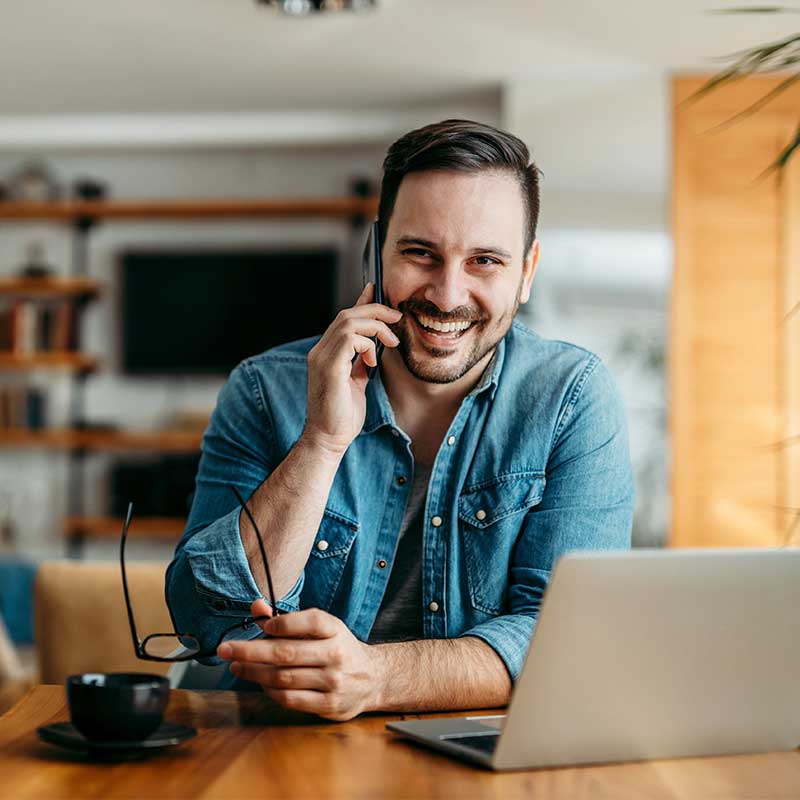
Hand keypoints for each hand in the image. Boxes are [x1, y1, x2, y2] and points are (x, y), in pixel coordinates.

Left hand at [217, 600, 381, 720]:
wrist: (373, 678)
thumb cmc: (338, 648)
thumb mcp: (321, 628)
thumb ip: (288, 619)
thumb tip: (257, 607)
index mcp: (335, 629)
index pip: (310, 621)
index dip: (282, 622)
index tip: (262, 623)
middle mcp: (336, 654)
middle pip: (286, 653)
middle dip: (250, 651)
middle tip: (226, 649)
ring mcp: (333, 681)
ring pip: (283, 678)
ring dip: (254, 673)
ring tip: (237, 667)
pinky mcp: (329, 704)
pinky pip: (290, 699)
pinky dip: (270, 691)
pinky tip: (261, 683)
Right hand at [303, 283, 401, 456]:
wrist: (329, 439)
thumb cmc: (342, 416)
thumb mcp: (356, 382)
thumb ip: (361, 362)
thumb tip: (373, 347)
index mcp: (326, 353)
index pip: (344, 318)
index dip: (361, 301)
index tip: (376, 289)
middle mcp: (320, 351)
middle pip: (347, 315)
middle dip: (375, 310)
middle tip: (396, 318)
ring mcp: (321, 358)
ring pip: (349, 322)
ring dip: (375, 327)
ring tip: (390, 341)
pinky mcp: (329, 367)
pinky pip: (350, 339)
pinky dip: (367, 344)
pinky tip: (373, 361)